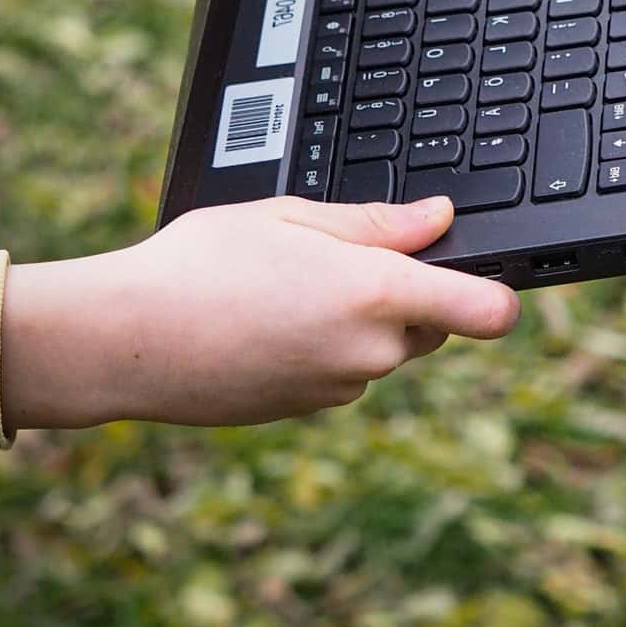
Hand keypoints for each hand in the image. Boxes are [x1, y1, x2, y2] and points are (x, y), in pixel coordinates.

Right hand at [0, 195, 518, 428]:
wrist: (122, 341)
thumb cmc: (200, 264)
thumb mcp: (292, 215)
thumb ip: (378, 222)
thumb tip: (439, 219)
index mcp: (376, 294)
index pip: (486, 309)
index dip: (503, 293)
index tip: (498, 275)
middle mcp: (368, 352)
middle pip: (433, 323)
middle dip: (411, 292)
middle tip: (345, 255)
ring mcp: (337, 389)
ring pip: (384, 349)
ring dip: (363, 321)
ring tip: (291, 284)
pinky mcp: (305, 410)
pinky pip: (342, 373)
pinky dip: (327, 348)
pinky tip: (272, 320)